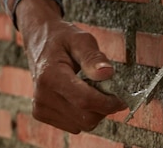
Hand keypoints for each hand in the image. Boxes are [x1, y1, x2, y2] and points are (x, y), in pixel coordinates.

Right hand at [16, 0, 126, 132]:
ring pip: (81, 125)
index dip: (108, 103)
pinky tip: (82, 96)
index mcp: (51, 76)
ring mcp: (40, 108)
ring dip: (95, 111)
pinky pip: (73, 125)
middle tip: (110, 91)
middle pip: (85, 118)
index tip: (122, 99)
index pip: (84, 100)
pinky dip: (84, 114)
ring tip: (93, 89)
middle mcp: (42, 96)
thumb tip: (107, 73)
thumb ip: (94, 57)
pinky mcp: (42, 114)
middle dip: (103, 108)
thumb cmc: (63, 38)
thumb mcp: (81, 39)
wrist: (40, 41)